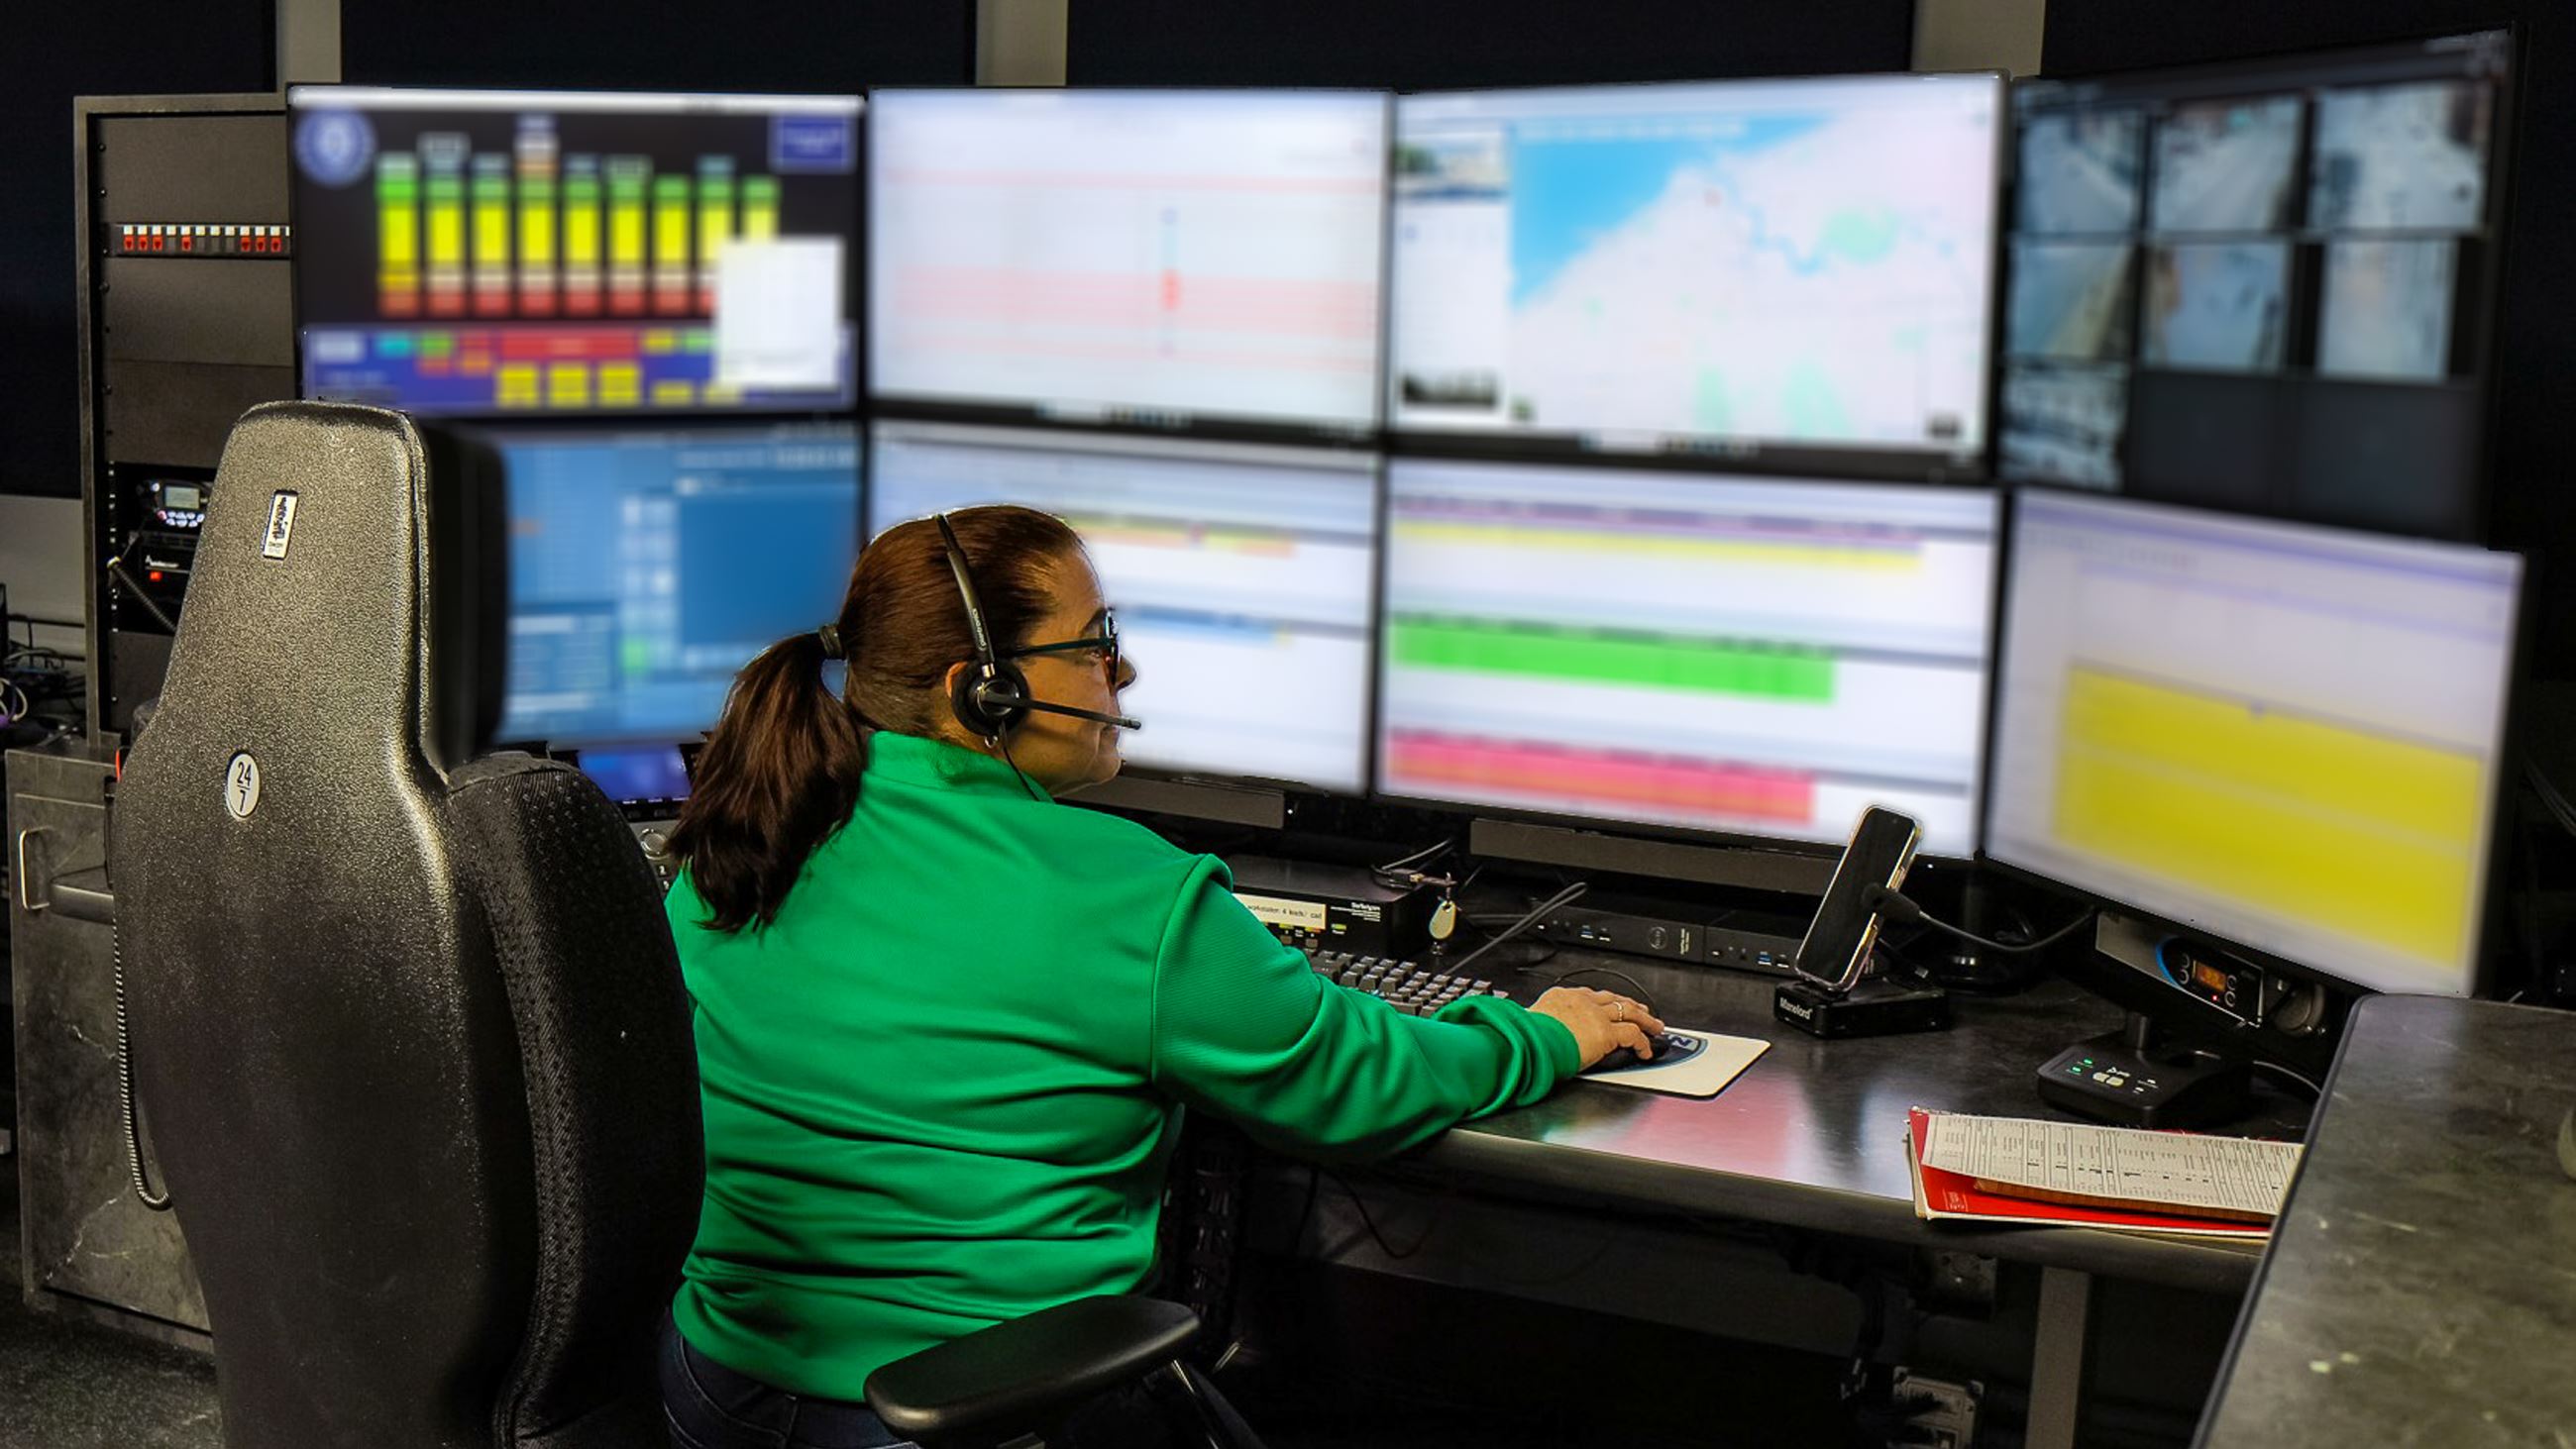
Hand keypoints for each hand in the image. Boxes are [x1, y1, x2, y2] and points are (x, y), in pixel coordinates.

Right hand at [1530, 987, 1665, 1069]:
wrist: (1529, 1040)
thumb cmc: (1526, 1035)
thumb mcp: (1534, 1022)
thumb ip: (1546, 1024)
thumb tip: (1543, 1033)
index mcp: (1562, 997)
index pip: (1590, 995)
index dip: (1605, 1000)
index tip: (1610, 1004)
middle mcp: (1582, 1001)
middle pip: (1614, 999)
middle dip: (1630, 1004)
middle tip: (1641, 1010)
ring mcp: (1596, 1015)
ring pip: (1629, 1012)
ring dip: (1645, 1019)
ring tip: (1655, 1026)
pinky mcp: (1607, 1032)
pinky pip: (1633, 1035)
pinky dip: (1643, 1042)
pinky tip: (1646, 1050)